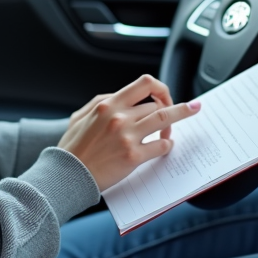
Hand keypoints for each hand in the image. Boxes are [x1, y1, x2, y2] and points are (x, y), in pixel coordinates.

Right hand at [57, 74, 200, 191]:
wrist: (66, 174)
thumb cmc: (72, 148)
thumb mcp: (81, 116)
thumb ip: (101, 104)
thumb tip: (122, 98)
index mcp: (107, 104)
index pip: (144, 83)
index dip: (160, 87)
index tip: (165, 95)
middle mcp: (119, 116)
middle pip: (156, 105)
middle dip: (168, 110)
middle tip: (174, 117)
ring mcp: (127, 136)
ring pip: (164, 118)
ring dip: (179, 118)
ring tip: (190, 114)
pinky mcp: (132, 156)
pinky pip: (161, 146)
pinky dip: (168, 145)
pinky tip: (167, 146)